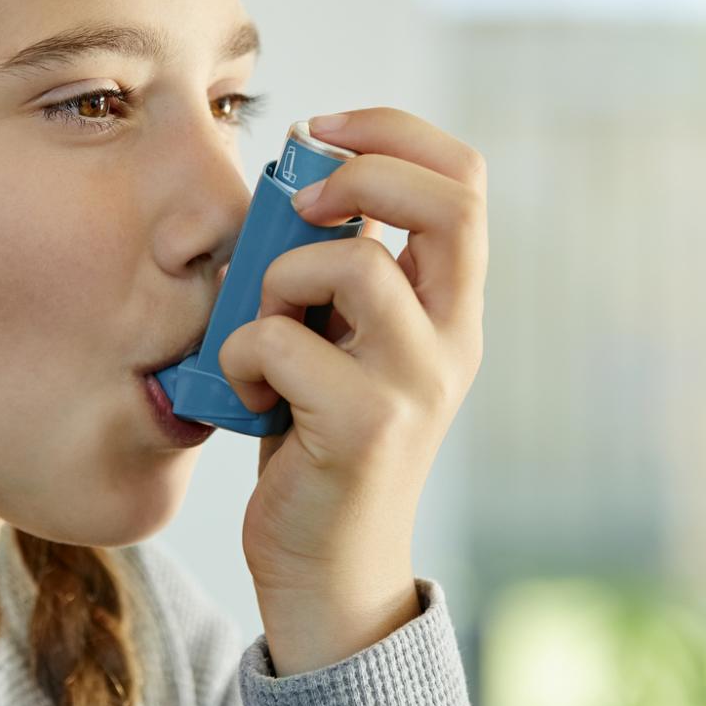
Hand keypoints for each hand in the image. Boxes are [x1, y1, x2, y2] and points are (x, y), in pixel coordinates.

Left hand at [215, 107, 487, 673]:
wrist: (325, 573)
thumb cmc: (314, 444)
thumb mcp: (337, 340)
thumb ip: (335, 269)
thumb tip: (299, 178)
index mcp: (449, 306)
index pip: (464, 178)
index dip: (392, 132)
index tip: (320, 133)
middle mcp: (453, 338)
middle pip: (449, 199)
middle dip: (362, 172)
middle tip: (301, 202)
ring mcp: (418, 383)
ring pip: (355, 265)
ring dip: (278, 279)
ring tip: (258, 329)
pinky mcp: (368, 427)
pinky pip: (284, 340)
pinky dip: (242, 353)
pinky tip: (242, 392)